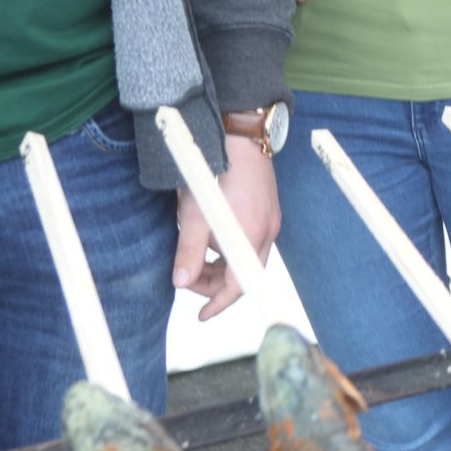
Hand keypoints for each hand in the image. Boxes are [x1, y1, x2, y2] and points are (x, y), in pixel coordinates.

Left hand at [174, 142, 280, 319]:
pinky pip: (250, 240)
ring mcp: (270, 220)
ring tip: (197, 256)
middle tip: (188, 279)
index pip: (238, 285)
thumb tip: (180, 283)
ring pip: (247, 258)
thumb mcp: (195, 214)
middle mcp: (266, 232)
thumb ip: (189, 250)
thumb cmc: (215, 171)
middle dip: (216, 283)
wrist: (240, 135)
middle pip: (244, 274)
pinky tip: (213, 235)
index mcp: (250, 236)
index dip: (218, 303)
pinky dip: (230, 248)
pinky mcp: (267, 210)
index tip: (201, 315)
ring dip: (222, 265)